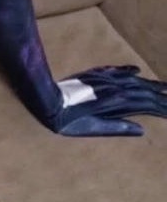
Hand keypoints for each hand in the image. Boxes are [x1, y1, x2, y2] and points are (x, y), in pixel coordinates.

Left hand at [52, 65, 166, 135]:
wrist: (47, 100)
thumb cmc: (68, 120)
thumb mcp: (94, 128)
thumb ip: (118, 128)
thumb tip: (141, 130)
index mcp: (117, 102)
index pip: (146, 105)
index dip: (161, 108)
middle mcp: (114, 88)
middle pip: (144, 91)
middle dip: (161, 96)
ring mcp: (104, 80)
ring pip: (133, 80)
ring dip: (149, 83)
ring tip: (165, 86)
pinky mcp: (93, 76)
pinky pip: (115, 70)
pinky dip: (127, 70)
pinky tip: (137, 70)